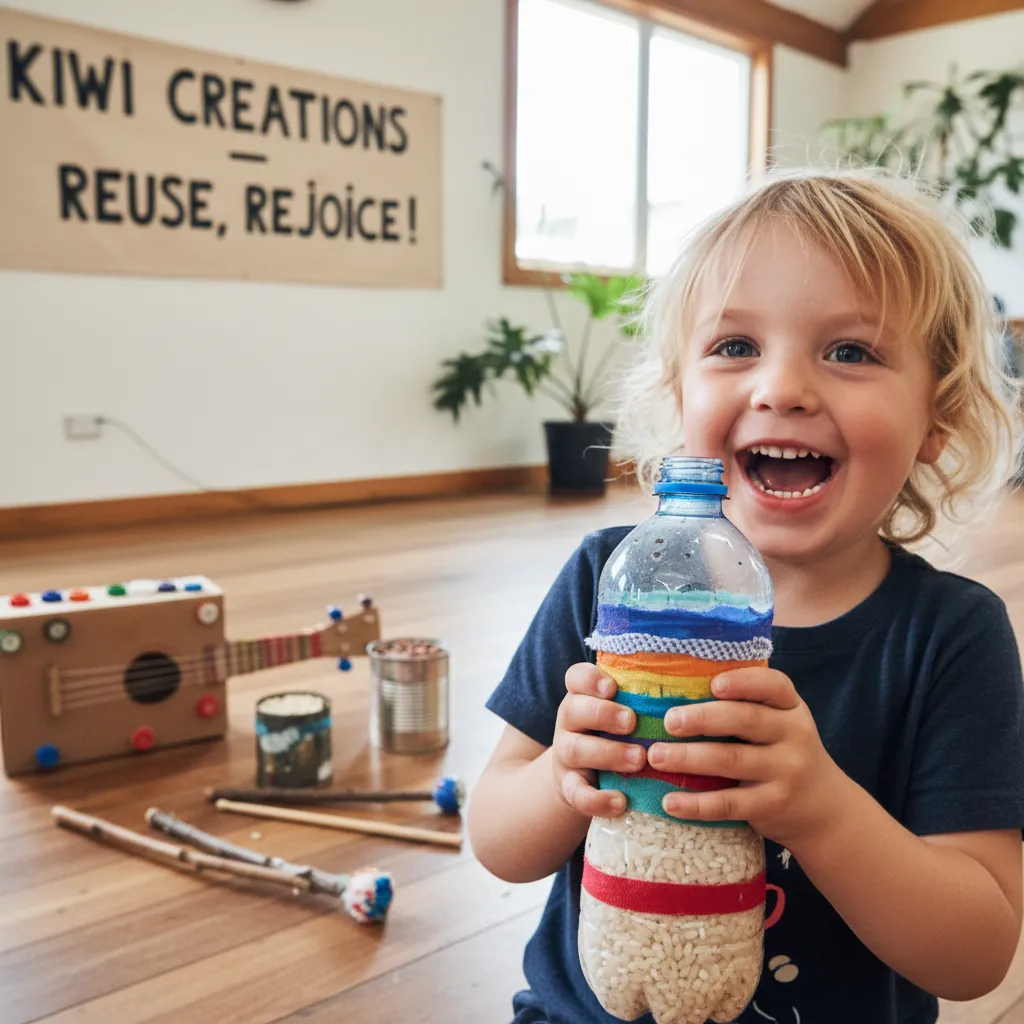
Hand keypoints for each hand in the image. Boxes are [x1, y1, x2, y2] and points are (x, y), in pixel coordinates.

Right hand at [552, 663, 643, 816]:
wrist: (586, 777)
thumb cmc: (618, 733)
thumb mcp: (625, 710)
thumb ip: (647, 697)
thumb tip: (702, 682)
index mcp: (583, 696)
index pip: (576, 677)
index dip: (591, 680)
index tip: (612, 687)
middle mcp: (570, 721)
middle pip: (574, 709)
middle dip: (604, 714)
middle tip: (632, 722)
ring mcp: (566, 754)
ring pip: (576, 749)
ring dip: (608, 753)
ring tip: (638, 759)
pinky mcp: (568, 787)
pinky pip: (576, 793)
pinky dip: (597, 799)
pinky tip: (620, 802)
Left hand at [649, 668, 844, 847]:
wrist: (823, 809)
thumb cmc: (784, 752)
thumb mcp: (780, 722)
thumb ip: (747, 705)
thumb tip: (679, 688)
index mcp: (792, 708)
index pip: (774, 686)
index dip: (743, 682)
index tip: (713, 684)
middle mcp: (794, 736)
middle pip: (746, 720)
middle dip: (703, 719)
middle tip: (669, 721)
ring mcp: (785, 773)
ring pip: (731, 761)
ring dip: (688, 758)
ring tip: (656, 756)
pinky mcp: (772, 806)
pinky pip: (729, 803)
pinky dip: (696, 804)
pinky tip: (670, 801)